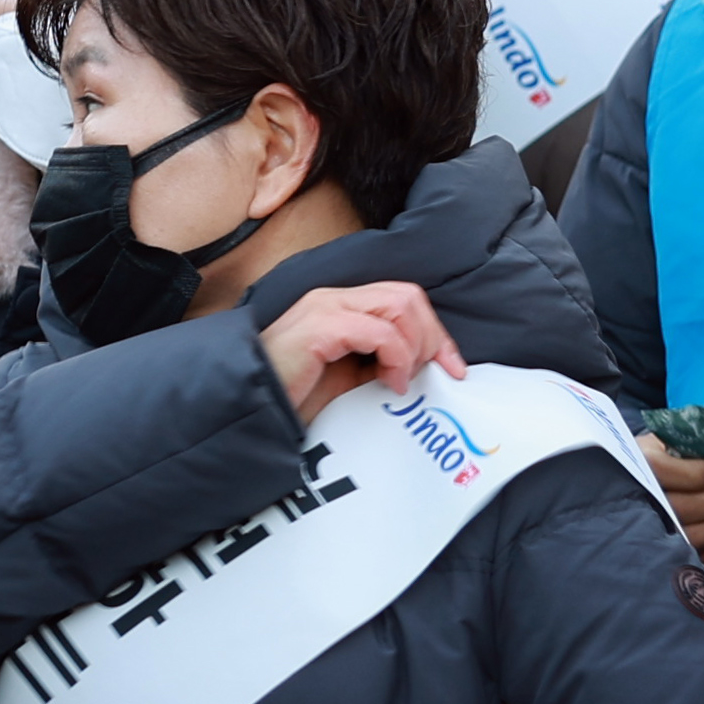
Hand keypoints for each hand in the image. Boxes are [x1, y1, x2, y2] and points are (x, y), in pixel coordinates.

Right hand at [262, 282, 465, 420]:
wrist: (251, 408)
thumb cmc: (293, 396)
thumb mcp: (349, 376)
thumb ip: (380, 361)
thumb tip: (424, 366)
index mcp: (340, 305)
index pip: (403, 298)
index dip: (434, 332)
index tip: (451, 368)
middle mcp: (333, 297)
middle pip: (407, 295)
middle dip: (432, 337)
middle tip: (431, 374)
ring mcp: (325, 307)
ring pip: (399, 305)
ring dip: (414, 347)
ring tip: (400, 380)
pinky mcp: (320, 326)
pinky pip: (380, 332)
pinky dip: (396, 358)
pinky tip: (388, 384)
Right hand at [647, 448, 703, 568]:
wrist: (641, 487)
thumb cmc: (664, 458)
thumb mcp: (669, 441)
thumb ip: (692, 444)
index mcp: (634, 465)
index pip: (659, 471)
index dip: (696, 475)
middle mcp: (636, 502)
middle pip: (681, 507)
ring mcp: (651, 534)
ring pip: (695, 535)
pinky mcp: (670, 556)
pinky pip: (703, 556)